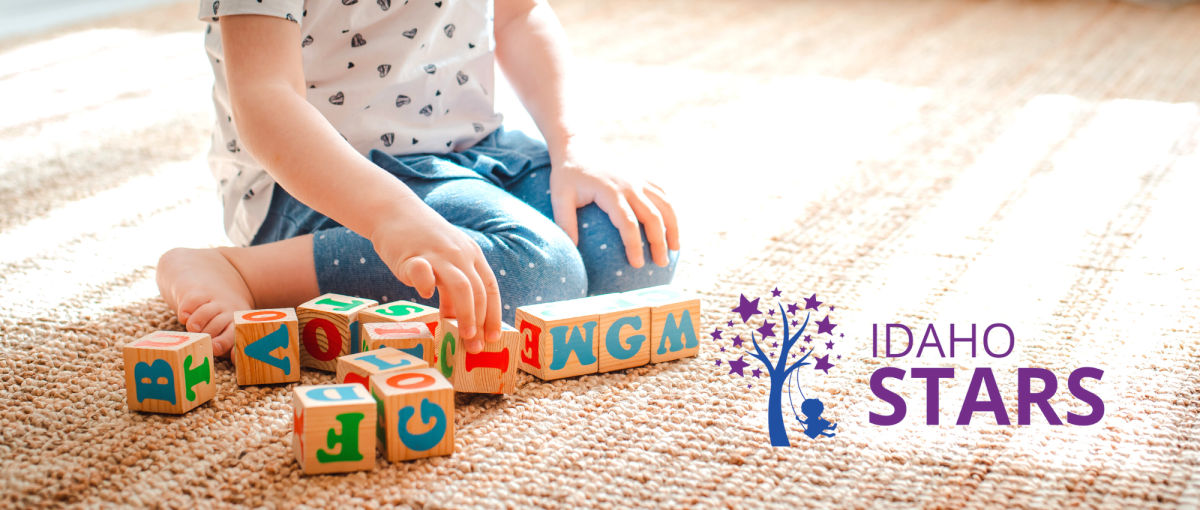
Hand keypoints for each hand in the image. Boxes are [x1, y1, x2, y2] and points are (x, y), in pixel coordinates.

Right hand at [369, 197, 500, 351]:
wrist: (394, 212)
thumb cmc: (422, 242)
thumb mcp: (445, 263)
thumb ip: (453, 290)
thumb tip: (461, 324)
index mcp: (472, 255)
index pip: (490, 288)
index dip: (493, 315)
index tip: (493, 338)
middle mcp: (460, 254)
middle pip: (479, 292)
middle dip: (480, 322)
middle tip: (475, 346)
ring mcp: (438, 253)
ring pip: (462, 286)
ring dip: (466, 314)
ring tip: (463, 335)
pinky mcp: (413, 255)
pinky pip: (423, 273)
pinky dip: (427, 287)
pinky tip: (425, 296)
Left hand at [549, 137, 679, 266]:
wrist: (578, 145)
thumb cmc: (567, 173)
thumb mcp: (559, 196)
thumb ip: (565, 222)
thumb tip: (570, 251)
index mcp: (611, 191)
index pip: (628, 222)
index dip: (634, 244)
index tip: (637, 264)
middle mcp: (630, 185)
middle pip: (653, 216)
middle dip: (659, 241)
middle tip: (661, 263)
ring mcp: (638, 179)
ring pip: (665, 204)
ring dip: (673, 226)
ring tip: (675, 249)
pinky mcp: (642, 177)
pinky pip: (663, 193)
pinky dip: (670, 210)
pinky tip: (672, 226)